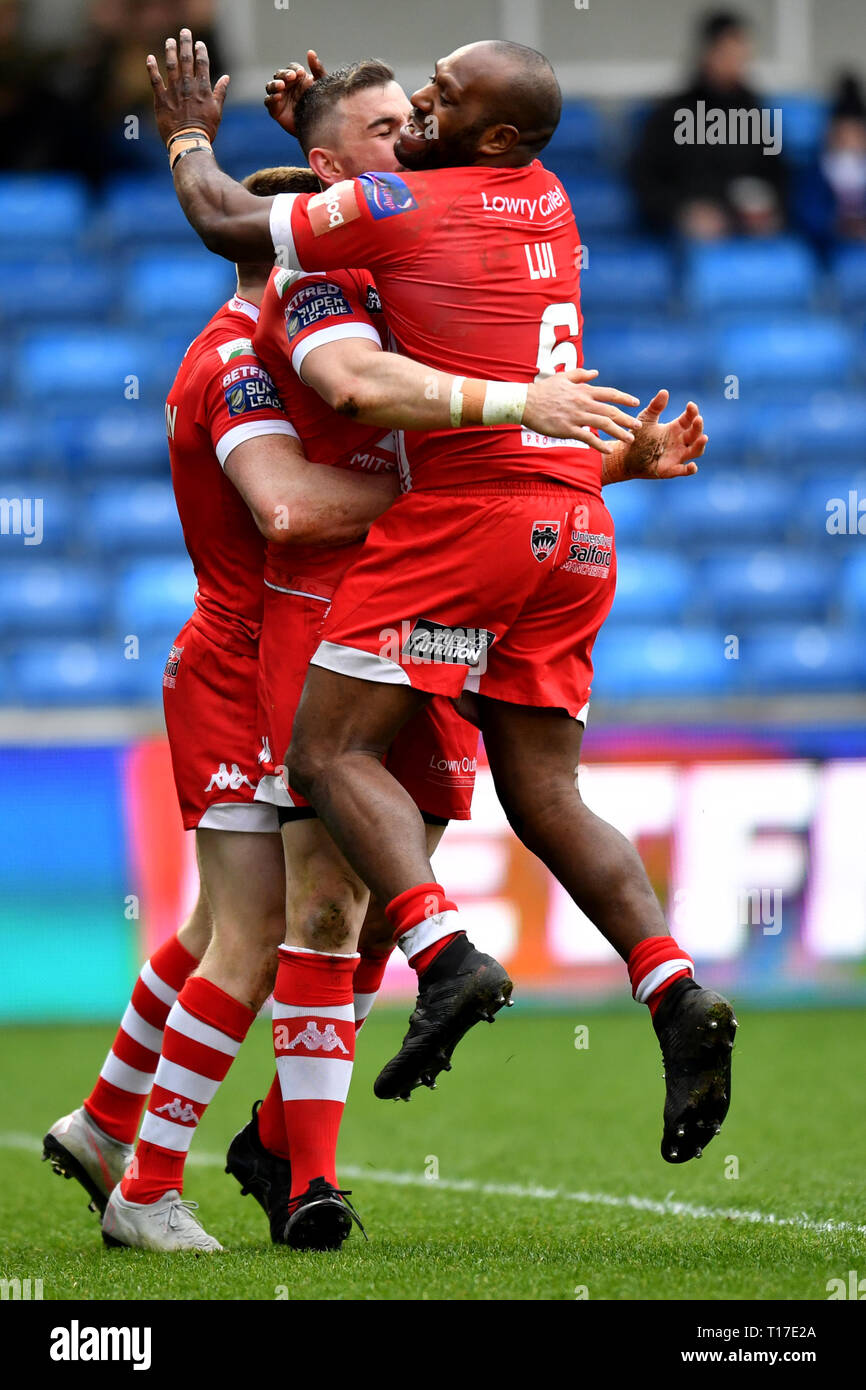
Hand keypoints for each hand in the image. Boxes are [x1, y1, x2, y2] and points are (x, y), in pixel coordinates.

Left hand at [146, 27, 229, 145]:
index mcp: (202, 88)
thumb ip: (220, 92)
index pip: (202, 64)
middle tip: (185, 32)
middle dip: (186, 43)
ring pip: (171, 65)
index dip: (200, 51)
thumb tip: (226, 78)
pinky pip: (155, 80)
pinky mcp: (161, 99)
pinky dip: (152, 68)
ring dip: (170, 51)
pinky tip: (150, 58)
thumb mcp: (217, 111)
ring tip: (170, 41)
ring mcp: (173, 91)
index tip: (199, 43)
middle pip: (186, 59)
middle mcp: (188, 86)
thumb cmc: (205, 129)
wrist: (188, 142)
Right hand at [264, 50, 326, 134]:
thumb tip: (310, 52)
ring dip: (275, 84)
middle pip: (279, 75)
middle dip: (284, 75)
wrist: (319, 128)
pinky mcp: (275, 110)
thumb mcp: (321, 87)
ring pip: (270, 86)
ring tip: (282, 86)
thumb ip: (317, 70)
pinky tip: (279, 96)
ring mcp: (279, 98)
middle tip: (292, 77)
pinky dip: (272, 98)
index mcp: (297, 79)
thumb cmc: (321, 106)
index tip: (301, 73)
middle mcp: (287, 86)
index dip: (294, 69)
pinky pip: (269, 102)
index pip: (291, 69)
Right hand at [524, 368, 638, 453]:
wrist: (525, 402)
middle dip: (627, 419)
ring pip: (604, 424)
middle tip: (638, 426)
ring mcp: (576, 416)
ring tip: (630, 439)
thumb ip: (581, 375)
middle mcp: (583, 402)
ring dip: (619, 432)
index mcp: (583, 390)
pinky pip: (588, 438)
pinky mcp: (568, 429)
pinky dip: (600, 445)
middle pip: (611, 411)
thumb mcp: (563, 377)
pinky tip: (609, 450)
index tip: (635, 403)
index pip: (610, 393)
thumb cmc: (543, 390)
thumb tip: (596, 372)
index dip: (624, 398)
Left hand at [607, 390, 706, 482]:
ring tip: (704, 438)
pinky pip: (682, 471)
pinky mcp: (669, 470)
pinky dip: (689, 470)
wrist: (625, 456)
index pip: (689, 419)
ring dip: (700, 445)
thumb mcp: (646, 419)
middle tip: (698, 419)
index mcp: (676, 428)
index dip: (692, 412)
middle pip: (694, 434)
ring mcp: (677, 456)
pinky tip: (693, 466)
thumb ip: (655, 407)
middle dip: (698, 427)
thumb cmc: (638, 437)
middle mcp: (680, 442)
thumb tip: (664, 391)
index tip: (691, 405)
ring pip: (694, 451)